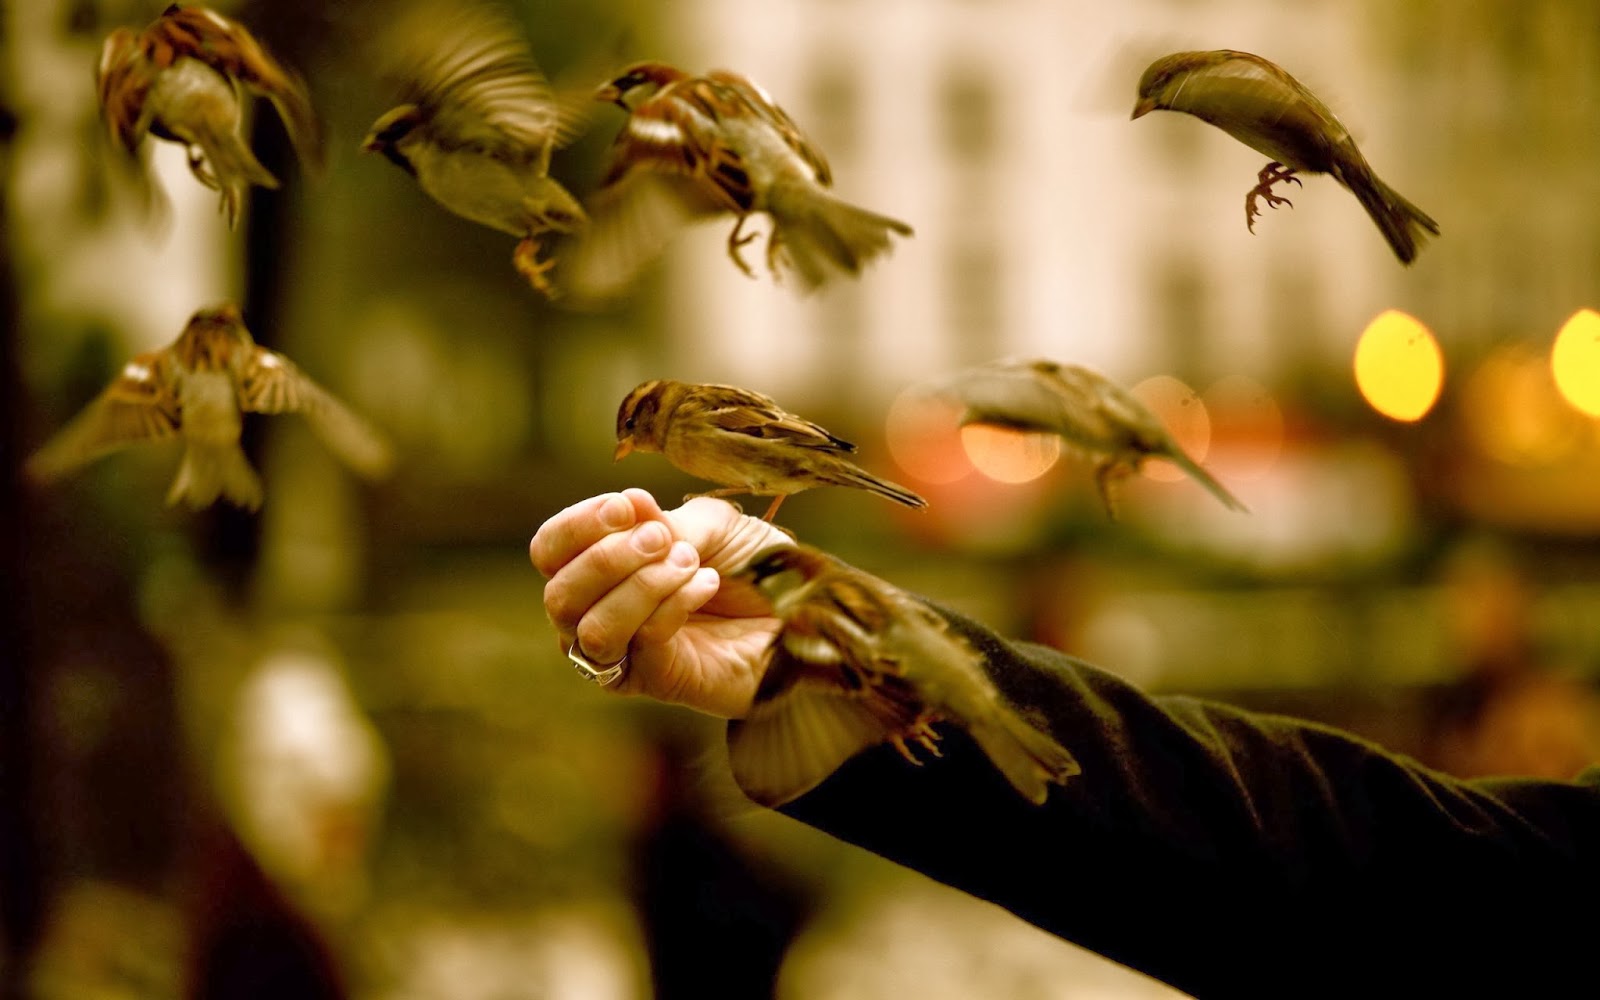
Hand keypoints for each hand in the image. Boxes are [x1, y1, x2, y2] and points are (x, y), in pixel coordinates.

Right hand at [530, 489, 790, 717]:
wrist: (799, 616)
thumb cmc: (750, 567)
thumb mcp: (713, 525)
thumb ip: (668, 520)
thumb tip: (630, 503)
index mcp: (596, 567)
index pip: (550, 550)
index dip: (578, 526)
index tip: (626, 506)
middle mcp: (594, 613)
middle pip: (559, 592)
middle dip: (608, 558)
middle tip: (663, 539)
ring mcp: (621, 653)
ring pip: (591, 627)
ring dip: (640, 585)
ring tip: (689, 562)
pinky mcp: (652, 680)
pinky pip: (641, 642)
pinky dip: (672, 604)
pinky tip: (706, 583)